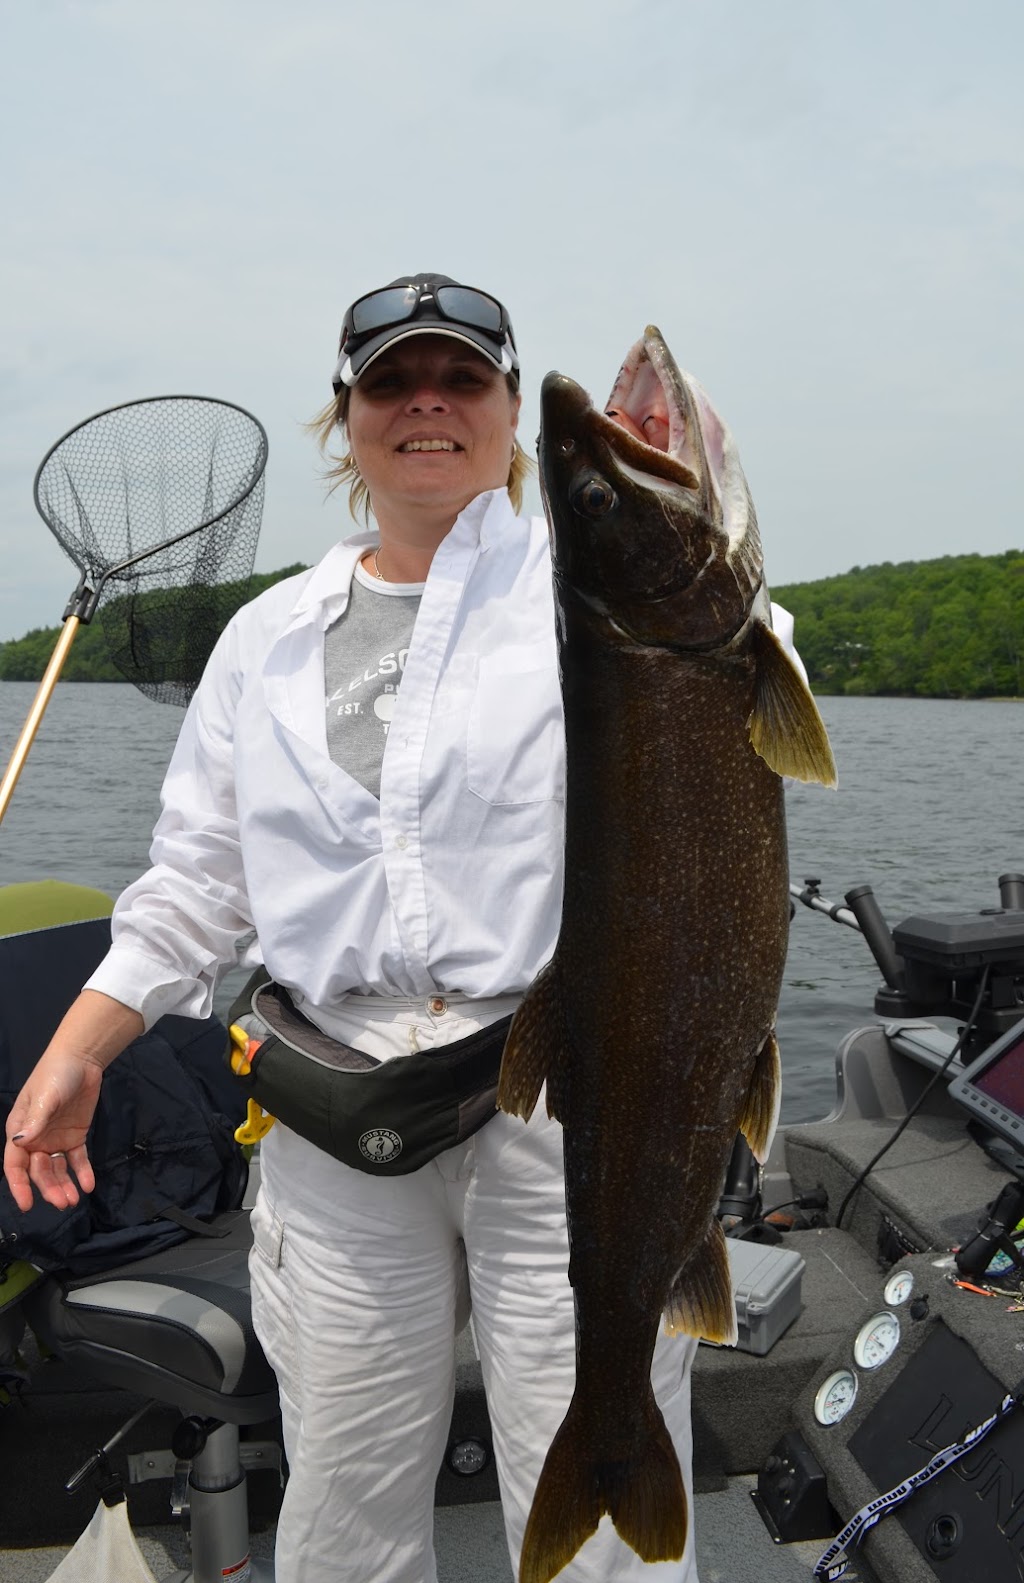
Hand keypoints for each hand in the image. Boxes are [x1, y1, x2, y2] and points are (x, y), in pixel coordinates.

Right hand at [3, 989, 143, 1211]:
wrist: (82, 1059)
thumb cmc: (55, 1074)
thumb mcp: (45, 1096)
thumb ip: (35, 1121)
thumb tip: (20, 1143)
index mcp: (20, 1131)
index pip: (15, 1164)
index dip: (18, 1185)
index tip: (27, 1205)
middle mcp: (35, 1140)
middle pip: (39, 1171)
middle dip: (49, 1188)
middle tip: (63, 1202)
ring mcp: (55, 1139)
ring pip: (57, 1169)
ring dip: (64, 1185)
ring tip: (74, 1200)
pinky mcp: (75, 1136)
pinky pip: (77, 1159)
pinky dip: (82, 1172)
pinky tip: (88, 1185)